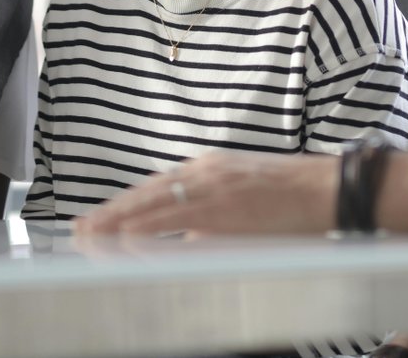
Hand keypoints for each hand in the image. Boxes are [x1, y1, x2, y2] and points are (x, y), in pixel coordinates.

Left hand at [75, 150, 338, 236]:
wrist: (328, 189)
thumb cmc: (294, 199)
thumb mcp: (244, 197)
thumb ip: (214, 214)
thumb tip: (190, 238)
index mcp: (209, 168)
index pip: (156, 187)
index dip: (125, 203)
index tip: (99, 217)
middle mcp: (204, 172)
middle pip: (146, 192)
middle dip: (111, 212)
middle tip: (79, 228)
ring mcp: (212, 187)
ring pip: (153, 204)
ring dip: (118, 221)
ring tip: (91, 235)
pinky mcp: (222, 205)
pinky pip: (175, 219)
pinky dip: (147, 228)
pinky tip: (126, 238)